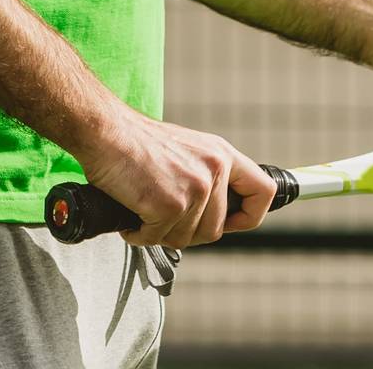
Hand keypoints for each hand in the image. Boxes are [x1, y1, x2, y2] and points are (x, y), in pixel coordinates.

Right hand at [74, 103, 277, 248]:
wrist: (108, 132)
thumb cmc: (139, 143)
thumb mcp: (188, 150)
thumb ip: (208, 175)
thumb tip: (217, 213)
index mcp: (222, 154)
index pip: (263, 190)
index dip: (250, 216)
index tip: (231, 224)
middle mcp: (215, 169)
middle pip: (216, 230)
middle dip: (187, 231)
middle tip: (163, 216)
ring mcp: (195, 188)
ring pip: (186, 238)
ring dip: (161, 232)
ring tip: (145, 208)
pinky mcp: (171, 204)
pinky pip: (158, 239)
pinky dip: (140, 234)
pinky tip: (132, 215)